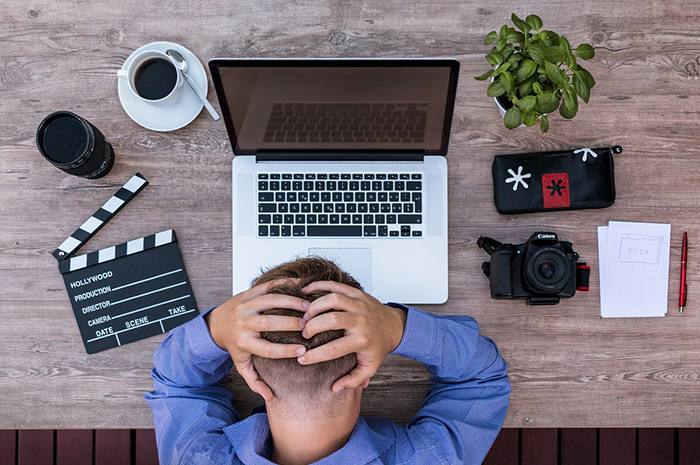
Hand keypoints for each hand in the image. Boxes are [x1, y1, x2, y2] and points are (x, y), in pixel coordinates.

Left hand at [205, 278, 308, 400]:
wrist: (217, 323)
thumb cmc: (234, 344)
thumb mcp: (241, 363)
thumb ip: (254, 380)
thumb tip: (269, 396)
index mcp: (244, 342)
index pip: (268, 349)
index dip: (286, 351)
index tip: (303, 351)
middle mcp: (244, 323)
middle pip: (270, 323)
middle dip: (291, 324)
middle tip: (308, 325)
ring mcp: (246, 306)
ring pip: (270, 301)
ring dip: (291, 302)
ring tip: (308, 306)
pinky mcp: (249, 293)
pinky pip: (268, 286)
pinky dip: (285, 284)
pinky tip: (300, 286)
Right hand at [298, 281, 406, 392]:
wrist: (394, 327)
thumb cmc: (378, 347)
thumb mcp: (369, 367)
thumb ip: (353, 380)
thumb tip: (334, 389)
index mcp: (362, 341)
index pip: (333, 349)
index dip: (314, 356)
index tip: (301, 359)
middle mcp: (360, 321)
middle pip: (330, 320)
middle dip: (312, 327)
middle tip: (303, 334)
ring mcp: (359, 304)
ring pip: (332, 299)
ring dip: (314, 306)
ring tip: (305, 316)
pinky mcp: (356, 293)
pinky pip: (335, 286)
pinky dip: (318, 286)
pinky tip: (305, 292)